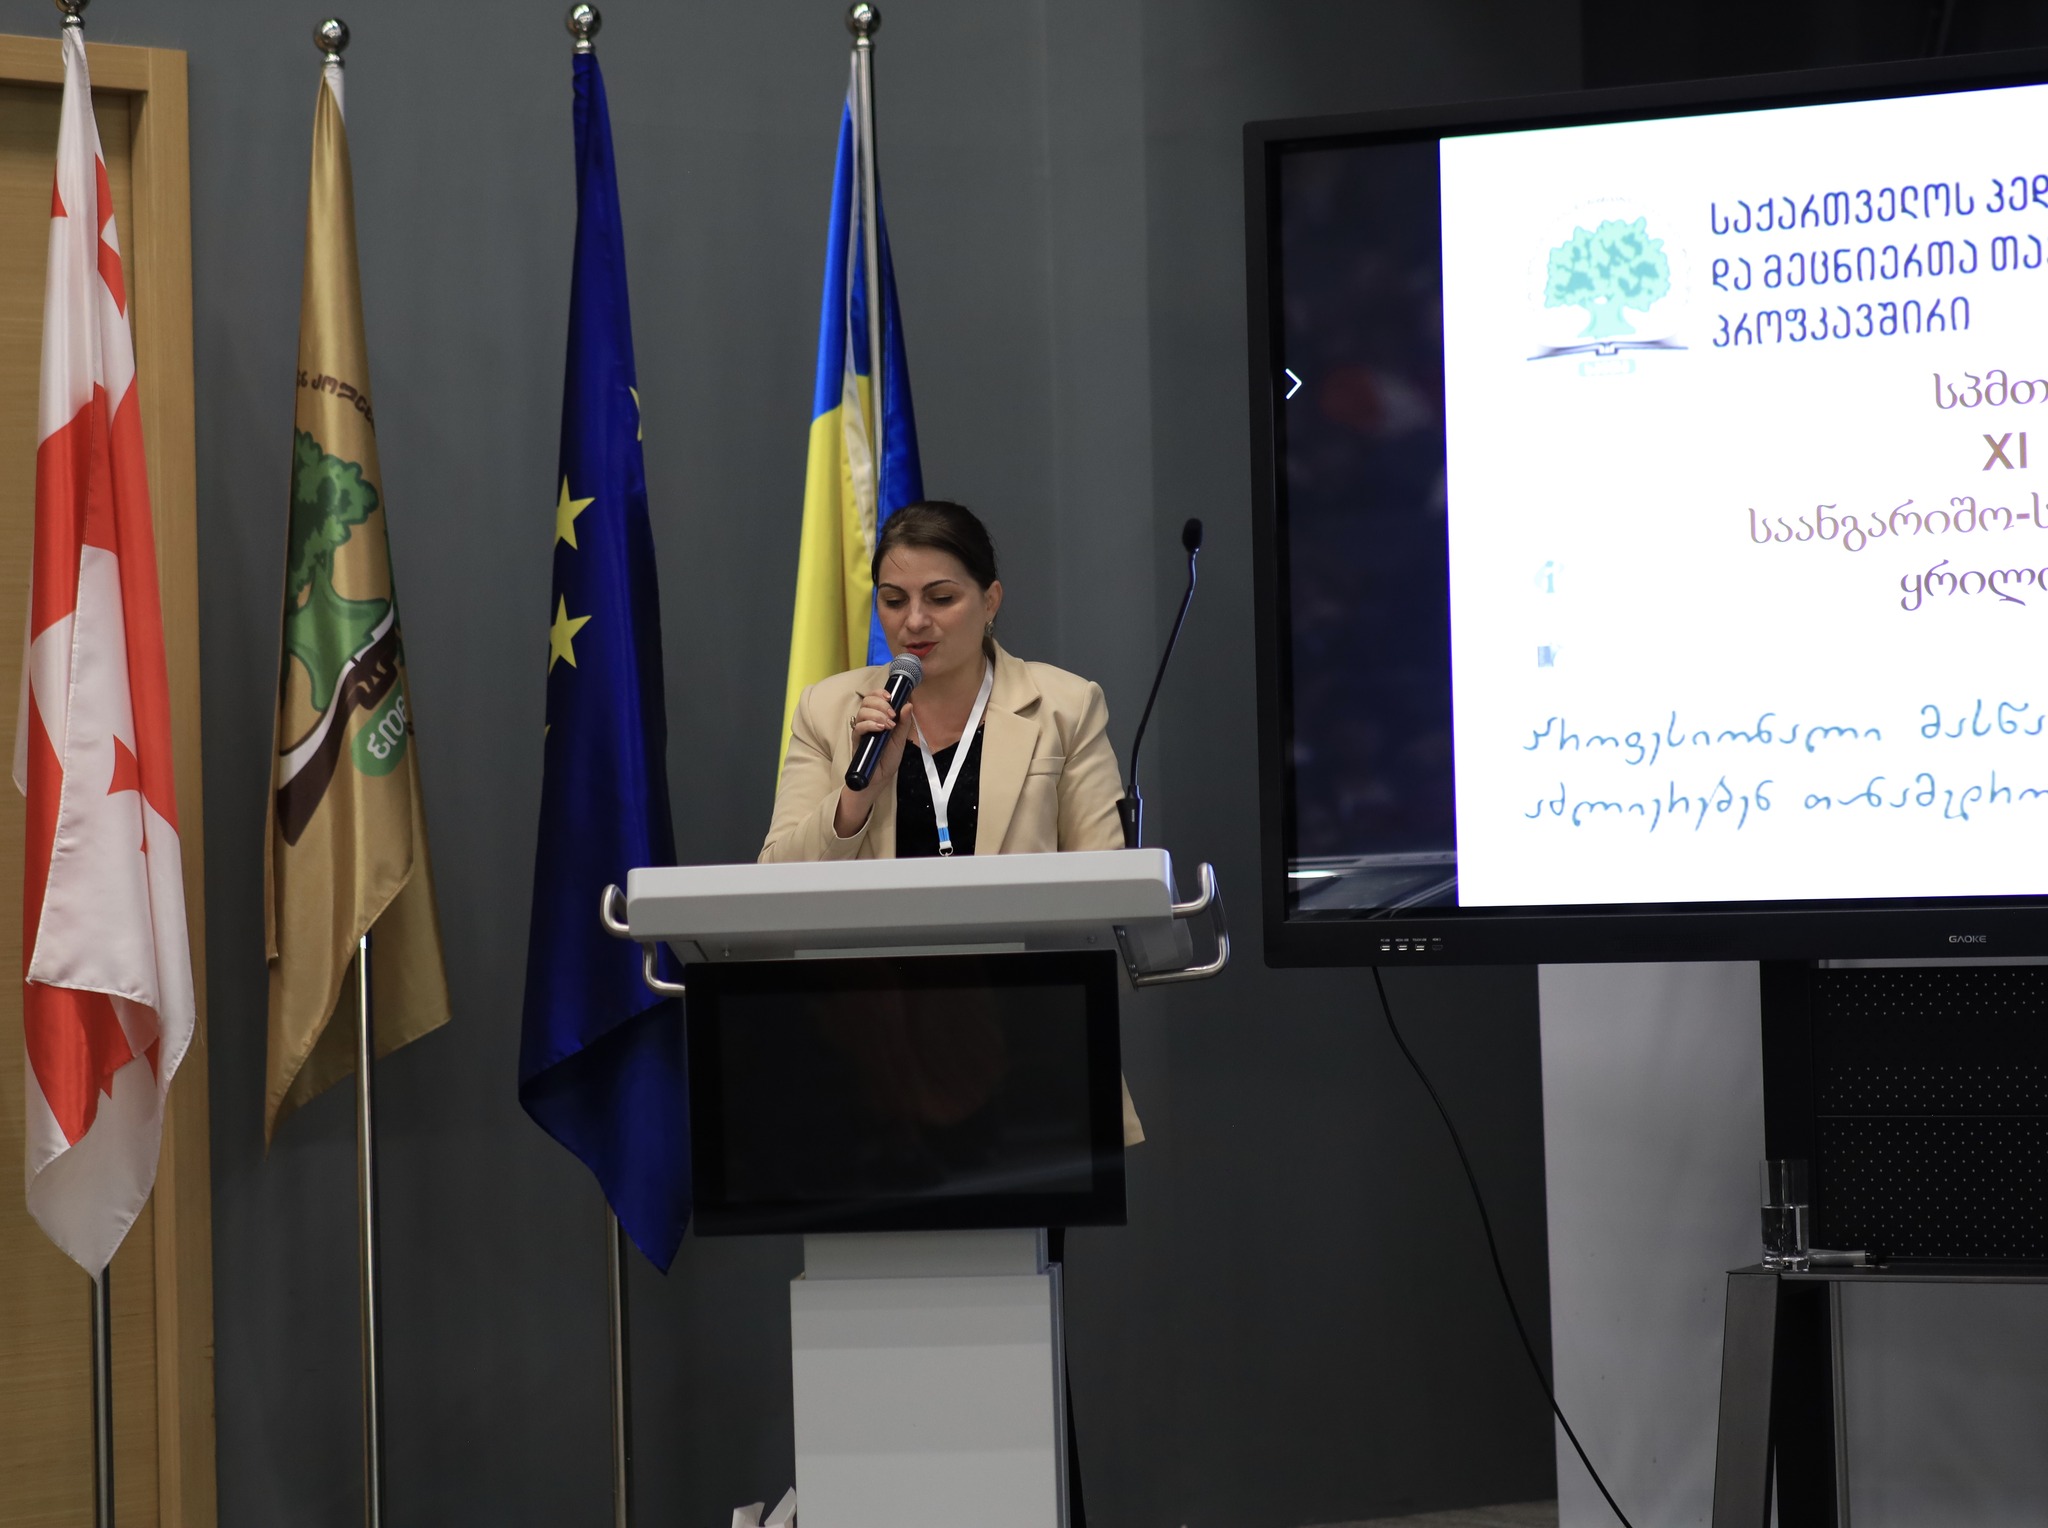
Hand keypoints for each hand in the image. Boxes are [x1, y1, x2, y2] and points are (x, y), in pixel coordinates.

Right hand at [835, 690, 915, 836]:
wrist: (878, 779)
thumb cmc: (887, 759)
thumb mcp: (900, 740)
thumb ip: (903, 723)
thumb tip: (908, 704)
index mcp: (878, 718)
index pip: (874, 698)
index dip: (880, 693)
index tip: (890, 696)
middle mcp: (868, 721)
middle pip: (867, 701)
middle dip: (880, 703)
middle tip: (892, 713)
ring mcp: (861, 730)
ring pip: (862, 712)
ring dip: (877, 714)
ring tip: (888, 724)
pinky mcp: (856, 741)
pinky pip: (859, 727)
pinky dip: (870, 724)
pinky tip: (881, 729)